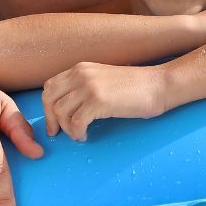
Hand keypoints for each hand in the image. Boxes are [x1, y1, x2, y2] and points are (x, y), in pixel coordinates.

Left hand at [42, 62, 167, 140]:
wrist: (157, 85)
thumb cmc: (133, 87)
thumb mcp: (101, 79)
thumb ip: (83, 87)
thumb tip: (66, 108)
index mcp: (80, 69)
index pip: (50, 86)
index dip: (47, 107)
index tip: (53, 123)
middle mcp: (80, 75)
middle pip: (50, 99)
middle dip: (51, 120)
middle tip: (59, 134)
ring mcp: (89, 87)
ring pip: (60, 112)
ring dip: (67, 129)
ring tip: (79, 135)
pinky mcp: (99, 101)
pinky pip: (76, 122)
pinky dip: (77, 133)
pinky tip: (86, 136)